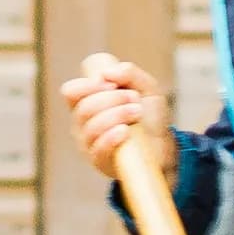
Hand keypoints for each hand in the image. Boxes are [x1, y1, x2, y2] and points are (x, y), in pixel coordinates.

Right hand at [61, 54, 161, 178]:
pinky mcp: (99, 161)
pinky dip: (111, 137)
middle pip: (84, 108)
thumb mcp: (147, 87)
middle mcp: (82, 123)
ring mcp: (88, 144)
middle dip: (112, 99)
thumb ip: (129, 73)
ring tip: (137, 112)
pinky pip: (97, 148)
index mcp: (87, 102)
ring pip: (91, 127)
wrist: (162, 145)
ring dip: (117, 115)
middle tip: (135, 98)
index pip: (71, 92)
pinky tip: (125, 131)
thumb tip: (106, 73)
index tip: (112, 85)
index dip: (87, 86)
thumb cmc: (150, 115)